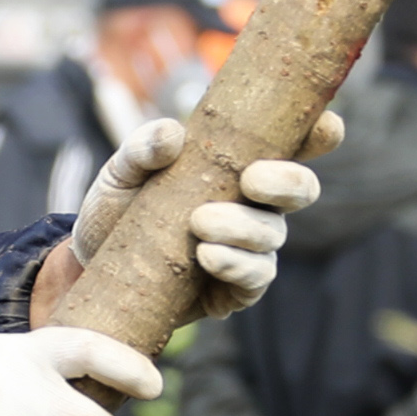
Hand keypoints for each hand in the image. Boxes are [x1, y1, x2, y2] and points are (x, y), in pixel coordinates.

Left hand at [69, 113, 343, 322]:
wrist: (90, 269)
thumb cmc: (117, 209)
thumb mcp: (119, 172)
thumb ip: (142, 148)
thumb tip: (173, 134)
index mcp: (238, 164)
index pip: (293, 145)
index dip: (320, 133)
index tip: (326, 126)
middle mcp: (255, 205)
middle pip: (300, 190)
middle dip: (286, 182)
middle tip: (250, 179)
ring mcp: (249, 249)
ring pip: (274, 235)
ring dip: (243, 227)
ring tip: (200, 223)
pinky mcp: (234, 290)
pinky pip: (255, 278)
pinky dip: (236, 265)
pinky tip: (207, 256)